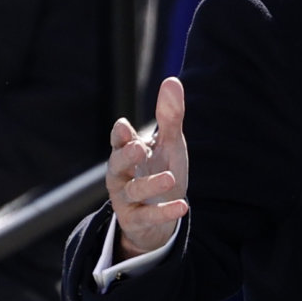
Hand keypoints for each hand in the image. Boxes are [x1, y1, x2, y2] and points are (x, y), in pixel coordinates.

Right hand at [107, 77, 189, 258]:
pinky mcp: (137, 220)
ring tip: (169, 178)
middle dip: (126, 156)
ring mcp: (127, 200)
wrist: (161, 213)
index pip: (119, 141)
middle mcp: (122, 175)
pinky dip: (164, 212)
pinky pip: (148, 217)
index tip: (124, 127)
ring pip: (133, 191)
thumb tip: (172, 80)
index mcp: (127, 153)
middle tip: (139, 146)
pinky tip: (183, 206)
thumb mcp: (168, 144)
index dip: (121, 135)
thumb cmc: (160, 170)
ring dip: (149, 184)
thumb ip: (169, 116)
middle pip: (118, 165)